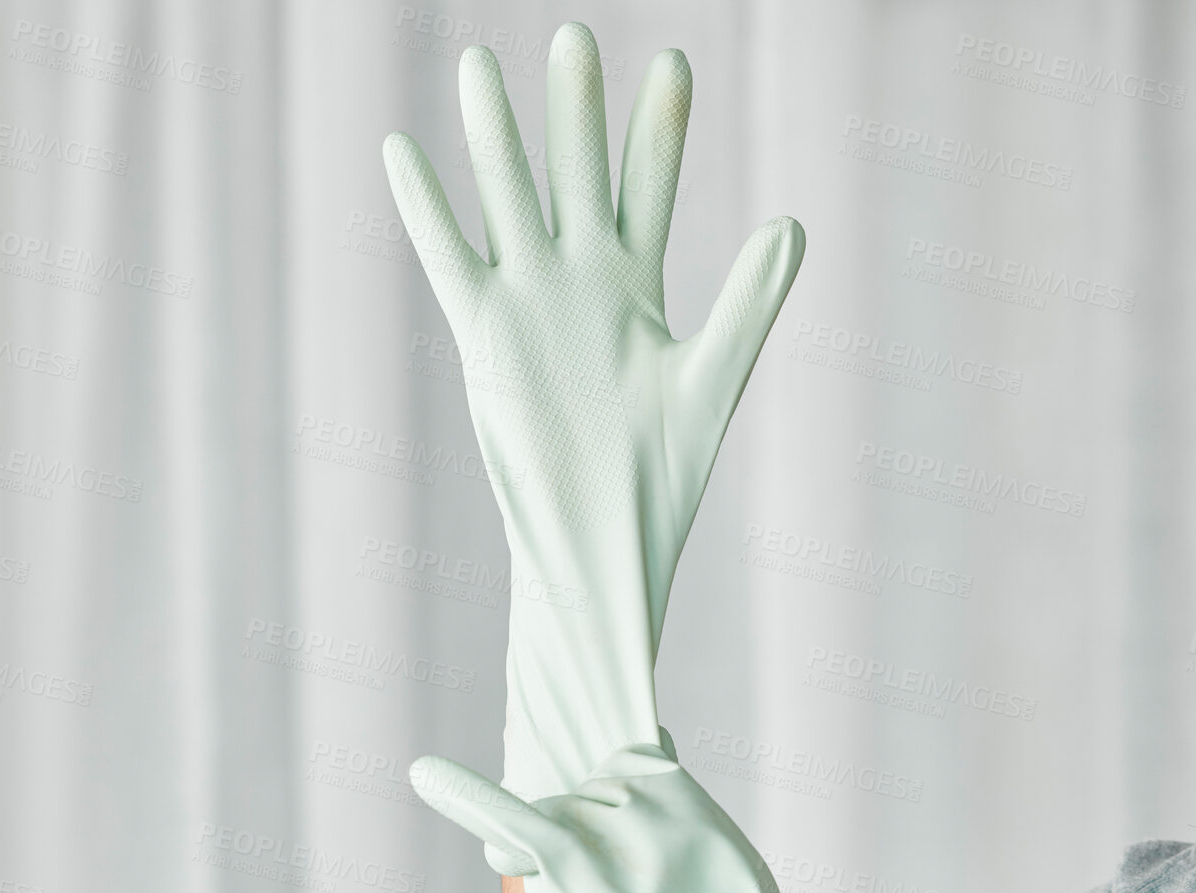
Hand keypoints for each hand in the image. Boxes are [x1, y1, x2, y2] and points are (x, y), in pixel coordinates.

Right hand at [384, 23, 804, 834]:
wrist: (602, 539)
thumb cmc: (663, 476)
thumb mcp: (712, 377)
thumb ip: (749, 302)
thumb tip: (792, 225)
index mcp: (639, 287)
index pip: (648, 188)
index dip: (659, 129)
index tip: (673, 61)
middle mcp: (581, 282)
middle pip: (576, 175)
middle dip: (577, 111)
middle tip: (574, 39)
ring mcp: (529, 301)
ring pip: (508, 199)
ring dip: (498, 138)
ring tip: (480, 65)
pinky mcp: (483, 333)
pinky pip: (448, 257)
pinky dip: (425, 208)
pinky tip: (402, 150)